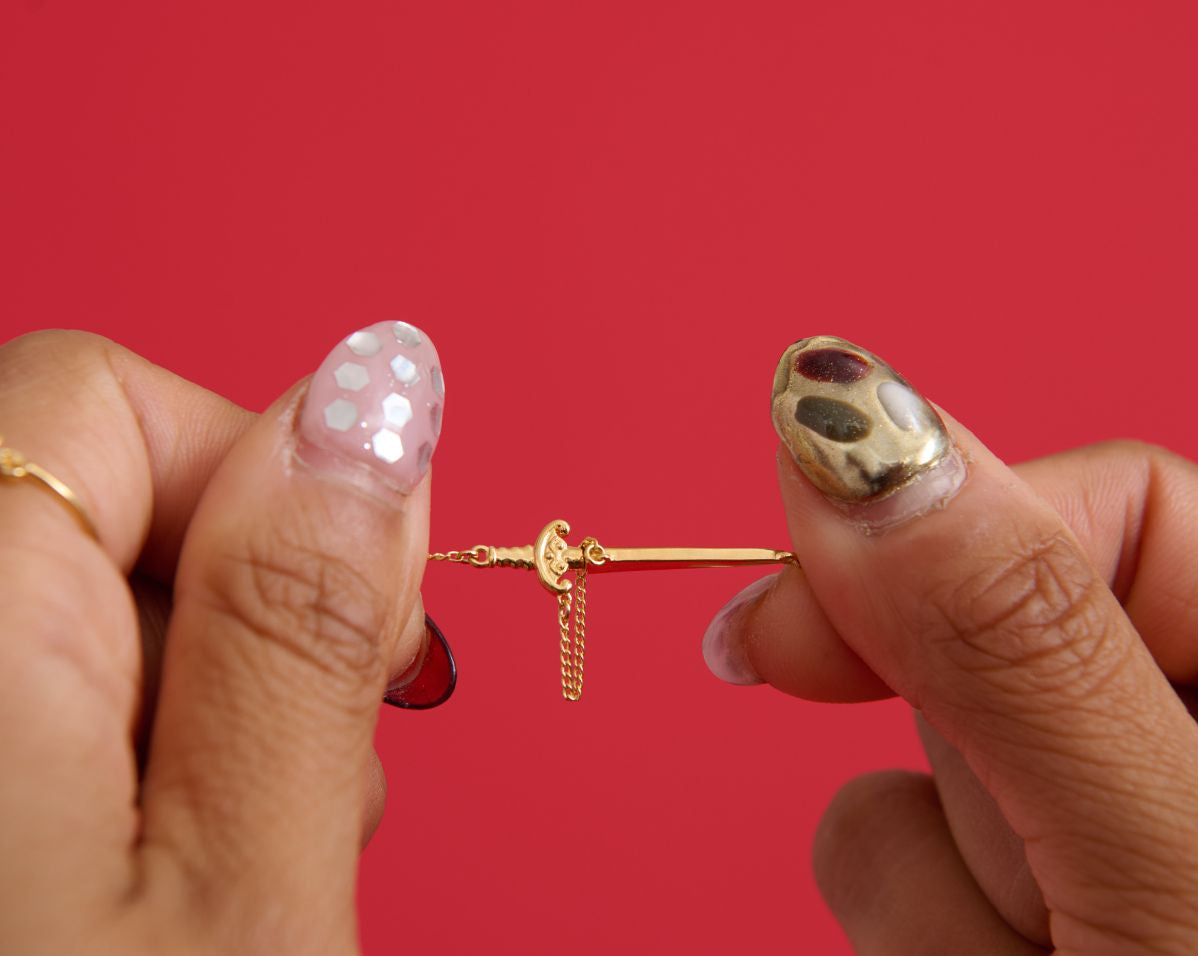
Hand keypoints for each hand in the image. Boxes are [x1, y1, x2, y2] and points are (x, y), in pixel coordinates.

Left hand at [0, 324, 444, 954]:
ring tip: (232, 854)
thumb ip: (298, 630)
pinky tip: (163, 874)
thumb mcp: (243, 902)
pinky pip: (44, 707)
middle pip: (89, 501)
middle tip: (306, 766)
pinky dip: (132, 761)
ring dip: (201, 698)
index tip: (349, 625)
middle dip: (243, 606)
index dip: (263, 482)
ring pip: (74, 615)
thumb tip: (374, 391)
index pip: (97, 397)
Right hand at [703, 336, 1197, 953]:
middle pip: (983, 637)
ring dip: (942, 880)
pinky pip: (892, 862)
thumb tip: (856, 435)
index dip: (942, 537)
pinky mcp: (999, 900)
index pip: (1105, 500)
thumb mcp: (1158, 854)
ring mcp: (1085, 820)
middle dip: (954, 747)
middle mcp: (1166, 726)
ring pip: (920, 765)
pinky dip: (919, 931)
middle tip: (1002, 869)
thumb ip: (1016, 645)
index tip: (790, 614)